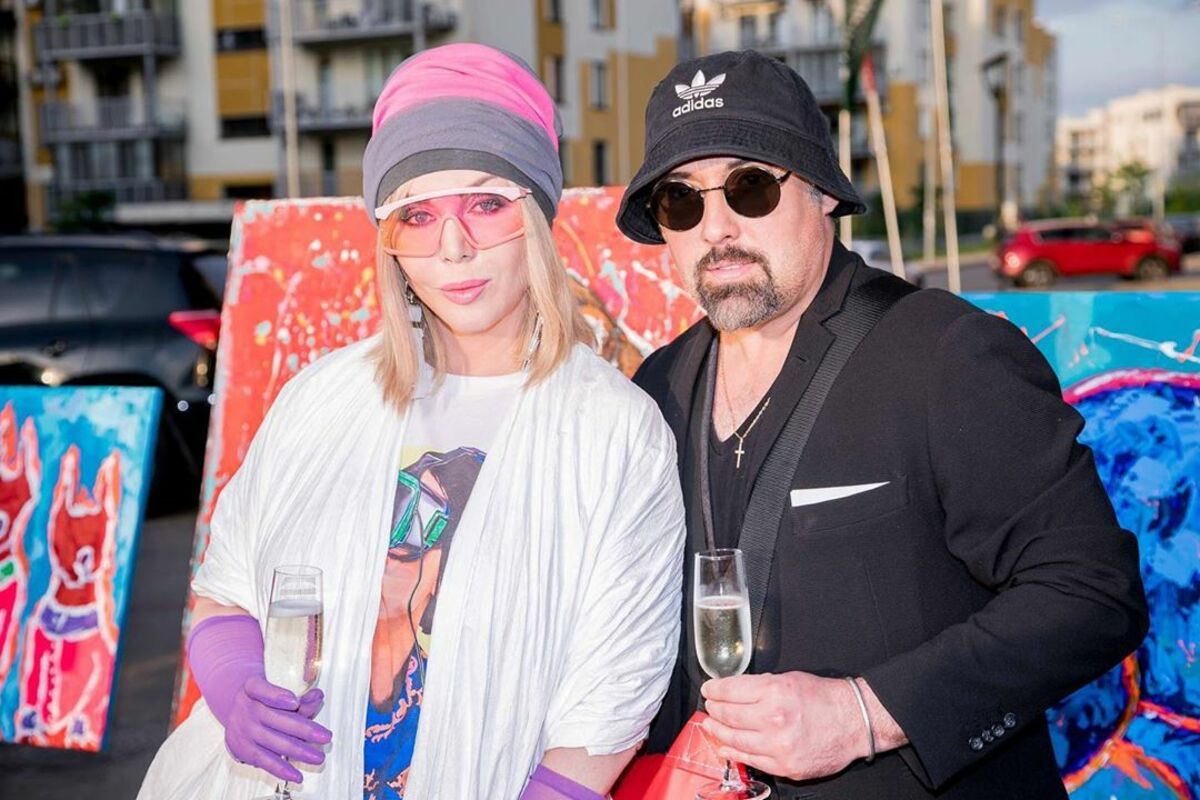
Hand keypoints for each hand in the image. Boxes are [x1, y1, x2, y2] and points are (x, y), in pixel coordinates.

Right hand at [223, 676, 331, 783]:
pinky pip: (264, 760)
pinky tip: (296, 774)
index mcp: (252, 687)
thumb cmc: (262, 700)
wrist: (235, 711)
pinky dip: (281, 769)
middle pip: (276, 719)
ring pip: (274, 741)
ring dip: (298, 751)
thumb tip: (317, 697)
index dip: (277, 696)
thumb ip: (299, 694)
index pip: (259, 688)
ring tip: (317, 757)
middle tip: (325, 736)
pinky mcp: (243, 749)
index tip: (295, 702)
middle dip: (304, 730)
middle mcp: (246, 708)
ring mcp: (244, 730)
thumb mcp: (275, 689)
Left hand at [700, 671, 873, 781]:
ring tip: (711, 725)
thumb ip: (761, 685)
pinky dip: (734, 753)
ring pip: (735, 739)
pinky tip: (725, 747)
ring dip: (718, 731)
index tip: (708, 690)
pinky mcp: (784, 765)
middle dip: (714, 710)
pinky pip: (751, 760)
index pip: (731, 690)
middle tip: (709, 707)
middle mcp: (774, 718)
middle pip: (729, 715)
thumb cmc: (824, 698)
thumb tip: (735, 690)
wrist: (853, 722)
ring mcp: (778, 745)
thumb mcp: (790, 679)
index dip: (714, 690)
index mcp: (774, 692)